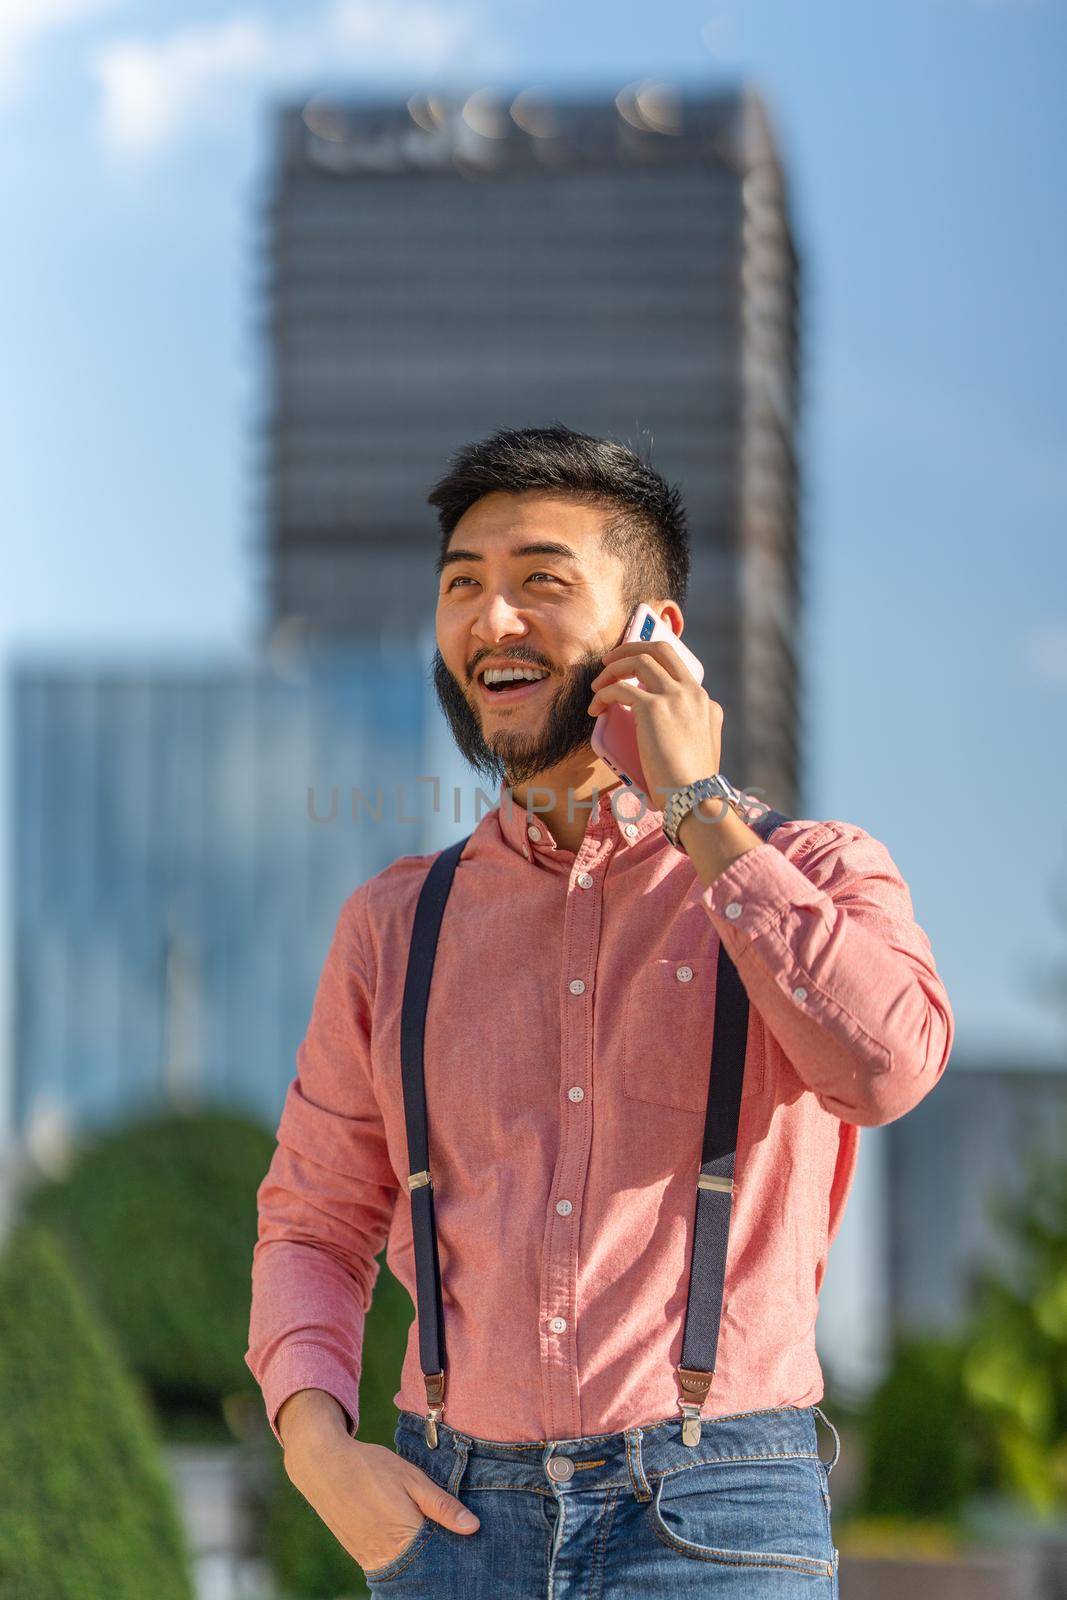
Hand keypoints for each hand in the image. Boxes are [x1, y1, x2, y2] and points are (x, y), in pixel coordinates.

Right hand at [284, 1430, 479, 1576]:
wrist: (323, 1466)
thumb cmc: (371, 1467)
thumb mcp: (412, 1478)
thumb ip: (442, 1505)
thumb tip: (473, 1527)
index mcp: (406, 1536)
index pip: (441, 1557)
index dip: (456, 1551)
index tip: (468, 1544)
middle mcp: (387, 1556)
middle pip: (423, 1568)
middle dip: (438, 1556)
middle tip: (448, 1539)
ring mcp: (370, 1559)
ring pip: (405, 1569)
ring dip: (419, 1558)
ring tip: (428, 1536)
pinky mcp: (359, 1556)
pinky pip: (386, 1565)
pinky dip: (400, 1557)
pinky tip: (407, 1540)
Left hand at [587, 640, 723, 809]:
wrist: (694, 797)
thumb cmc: (693, 782)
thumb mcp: (706, 745)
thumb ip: (699, 724)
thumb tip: (679, 720)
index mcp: (703, 700)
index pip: (675, 663)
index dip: (649, 658)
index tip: (628, 668)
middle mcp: (691, 692)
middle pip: (660, 649)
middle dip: (630, 648)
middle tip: (608, 662)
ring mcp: (674, 697)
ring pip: (639, 660)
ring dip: (612, 669)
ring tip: (596, 685)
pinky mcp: (654, 708)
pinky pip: (619, 689)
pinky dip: (603, 695)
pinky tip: (595, 709)